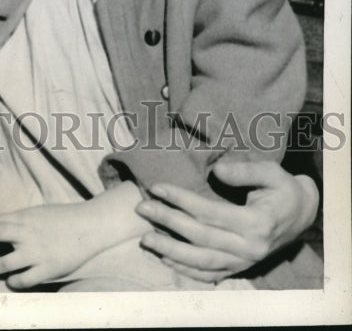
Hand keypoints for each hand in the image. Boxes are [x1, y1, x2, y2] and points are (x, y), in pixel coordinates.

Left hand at [0, 202, 105, 289]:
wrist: (90, 226)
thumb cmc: (61, 219)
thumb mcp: (37, 213)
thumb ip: (17, 221)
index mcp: (25, 217)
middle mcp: (28, 233)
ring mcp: (36, 252)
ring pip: (4, 263)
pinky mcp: (47, 270)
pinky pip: (23, 280)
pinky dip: (13, 281)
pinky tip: (11, 280)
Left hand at [136, 158, 319, 282]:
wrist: (304, 214)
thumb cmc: (283, 189)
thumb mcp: (271, 172)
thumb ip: (244, 171)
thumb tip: (217, 170)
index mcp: (256, 223)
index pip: (209, 212)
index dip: (180, 200)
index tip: (157, 187)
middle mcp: (249, 248)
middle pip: (200, 237)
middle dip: (167, 222)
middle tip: (142, 208)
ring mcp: (245, 262)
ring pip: (202, 261)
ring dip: (171, 251)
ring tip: (145, 239)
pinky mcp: (241, 268)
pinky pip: (211, 274)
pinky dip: (187, 270)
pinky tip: (166, 260)